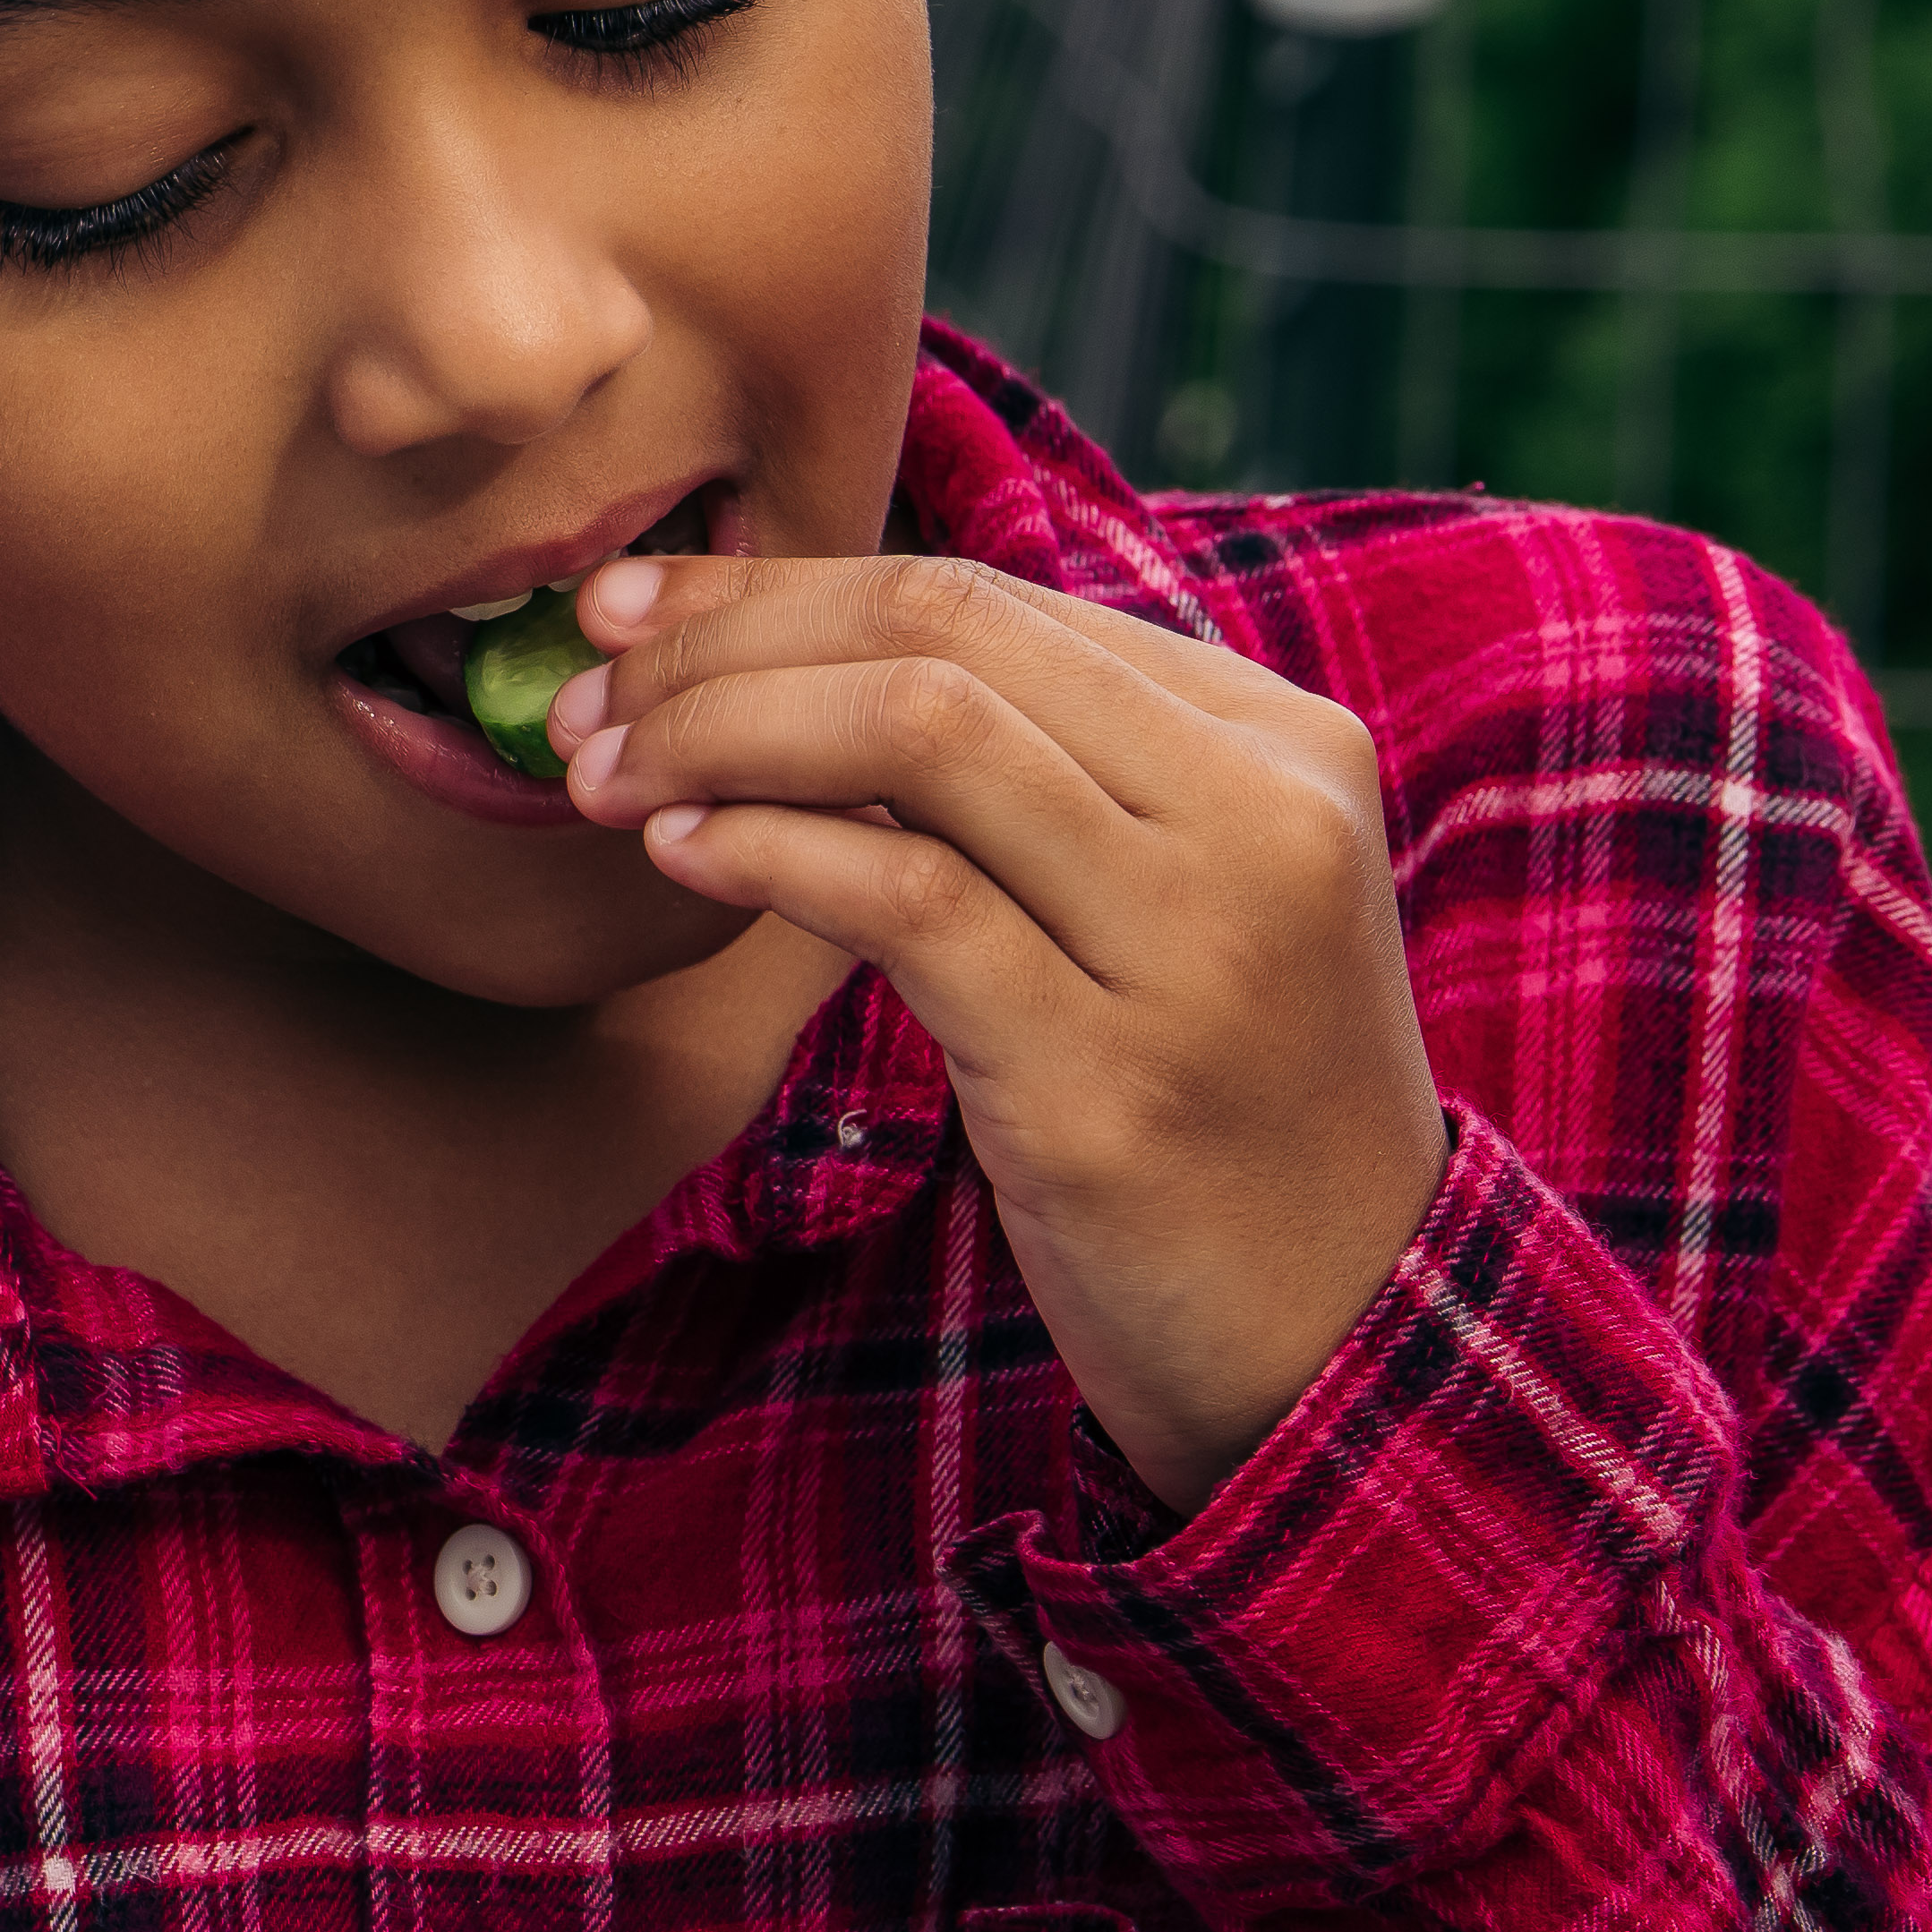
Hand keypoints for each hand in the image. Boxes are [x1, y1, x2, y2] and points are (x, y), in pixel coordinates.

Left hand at [552, 546, 1445, 1509]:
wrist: (1343, 1344)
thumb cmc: (1216, 1112)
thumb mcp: (1173, 904)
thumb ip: (1054, 778)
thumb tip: (801, 659)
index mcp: (1281, 746)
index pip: (987, 598)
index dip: (784, 586)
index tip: (637, 612)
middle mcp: (1259, 820)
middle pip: (944, 635)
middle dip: (730, 640)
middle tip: (589, 695)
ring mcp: (1194, 951)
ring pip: (922, 734)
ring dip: (720, 733)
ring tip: (605, 775)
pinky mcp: (1111, 1086)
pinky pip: (909, 900)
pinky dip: (768, 851)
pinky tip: (680, 858)